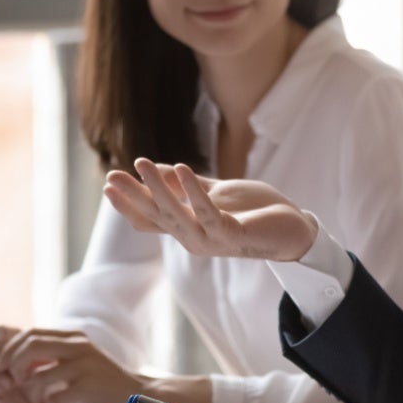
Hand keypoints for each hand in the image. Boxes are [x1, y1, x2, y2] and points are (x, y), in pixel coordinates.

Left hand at [0, 328, 158, 402]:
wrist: (141, 396)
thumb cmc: (106, 383)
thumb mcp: (81, 360)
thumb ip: (57, 355)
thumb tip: (21, 357)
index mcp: (75, 338)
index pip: (32, 333)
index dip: (10, 349)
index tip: (2, 366)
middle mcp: (79, 347)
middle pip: (31, 347)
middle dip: (12, 365)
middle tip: (10, 382)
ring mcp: (85, 367)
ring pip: (39, 376)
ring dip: (31, 394)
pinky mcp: (90, 388)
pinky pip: (55, 398)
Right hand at [103, 158, 318, 261]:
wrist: (294, 229)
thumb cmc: (255, 211)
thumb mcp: (214, 192)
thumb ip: (186, 185)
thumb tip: (154, 169)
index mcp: (189, 229)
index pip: (150, 220)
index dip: (129, 205)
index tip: (108, 185)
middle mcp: (193, 239)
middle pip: (156, 217)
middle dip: (132, 195)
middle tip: (111, 175)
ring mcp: (210, 240)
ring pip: (175, 214)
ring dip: (156, 188)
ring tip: (140, 163)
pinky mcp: (230, 234)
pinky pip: (206, 210)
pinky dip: (192, 190)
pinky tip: (181, 168)